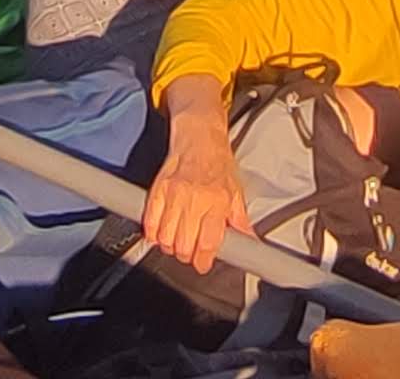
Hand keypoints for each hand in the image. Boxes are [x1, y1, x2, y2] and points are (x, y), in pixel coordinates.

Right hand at [139, 121, 244, 272]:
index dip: (203, 261)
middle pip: (183, 245)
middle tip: (190, 253)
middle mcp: (194, 199)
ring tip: (176, 242)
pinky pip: (150, 222)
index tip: (202, 264)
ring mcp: (173, 195)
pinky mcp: (157, 190)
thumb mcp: (235, 190)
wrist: (198, 135)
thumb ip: (240, 219)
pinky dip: (153, 233)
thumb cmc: (218, 161)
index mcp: (217, 201)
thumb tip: (249, 242)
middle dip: (186, 255)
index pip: (207, 243)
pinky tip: (161, 233)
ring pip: (165, 238)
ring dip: (170, 246)